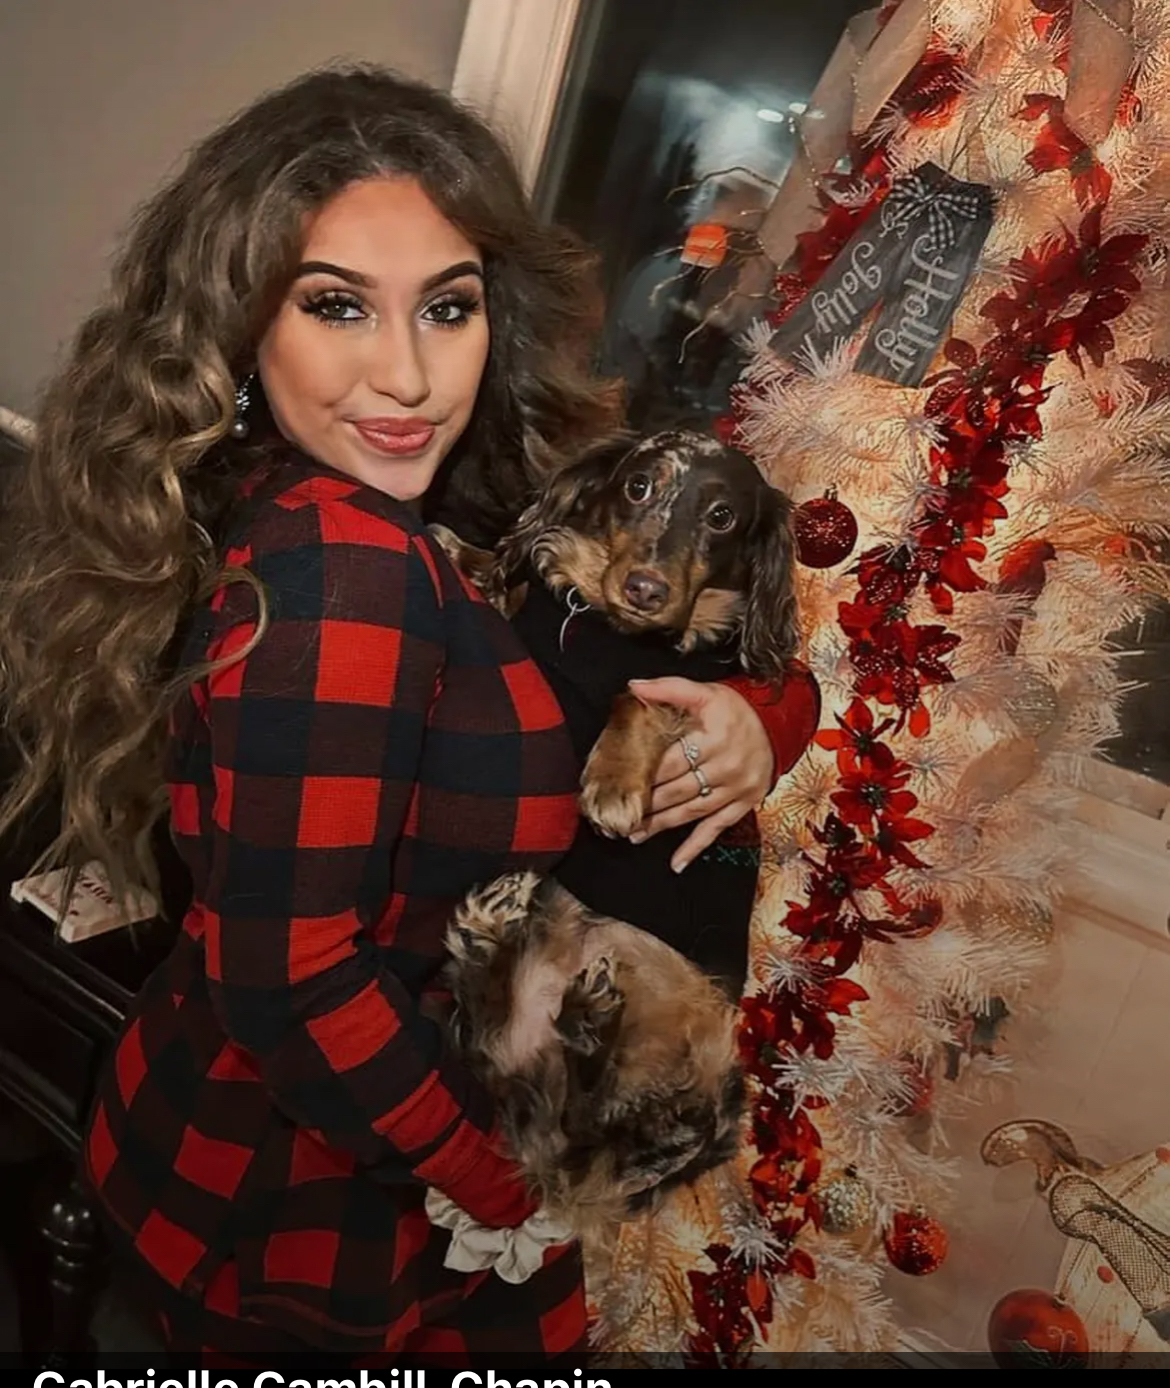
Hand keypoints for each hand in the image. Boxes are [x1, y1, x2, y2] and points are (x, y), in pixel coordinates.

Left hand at [627, 677, 773, 872]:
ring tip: (635, 834)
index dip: (643, 774)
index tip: (619, 785)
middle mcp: (726, 766)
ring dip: (662, 826)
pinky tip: (676, 863)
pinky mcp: (744, 804)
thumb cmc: (736, 708)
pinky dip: (695, 848)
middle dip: (646, 805)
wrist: (779, 722)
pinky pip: (716, 829)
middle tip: (619, 815)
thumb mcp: (705, 691)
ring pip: (691, 812)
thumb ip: (668, 689)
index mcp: (713, 738)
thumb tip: (633, 687)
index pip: (670, 762)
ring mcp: (736, 789)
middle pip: (677, 791)